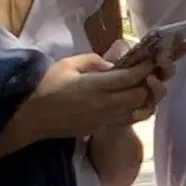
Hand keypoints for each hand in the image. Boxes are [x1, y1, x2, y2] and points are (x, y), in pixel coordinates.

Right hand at [9, 52, 169, 147]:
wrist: (32, 118)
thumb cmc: (45, 87)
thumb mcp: (67, 64)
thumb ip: (93, 61)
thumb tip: (112, 65)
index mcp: (95, 86)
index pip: (131, 77)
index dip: (145, 67)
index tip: (152, 58)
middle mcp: (104, 104)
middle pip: (140, 95)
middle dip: (148, 83)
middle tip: (148, 71)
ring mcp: (104, 118)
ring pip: (136, 109)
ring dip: (143, 97)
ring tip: (142, 84)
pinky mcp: (100, 127)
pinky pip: (125, 118)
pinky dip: (132, 108)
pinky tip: (128, 98)